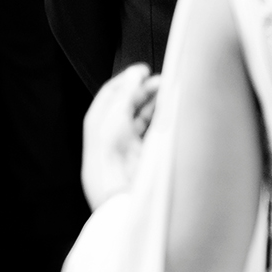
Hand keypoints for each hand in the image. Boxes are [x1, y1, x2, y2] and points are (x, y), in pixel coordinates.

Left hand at [81, 63, 161, 210]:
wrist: (122, 200)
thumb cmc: (111, 160)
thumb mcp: (114, 118)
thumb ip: (126, 93)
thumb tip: (135, 74)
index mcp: (98, 131)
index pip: (110, 99)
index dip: (126, 82)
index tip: (142, 71)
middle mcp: (112, 141)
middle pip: (128, 109)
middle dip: (144, 92)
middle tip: (162, 81)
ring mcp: (131, 152)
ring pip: (144, 121)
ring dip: (156, 105)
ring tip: (170, 93)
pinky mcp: (147, 162)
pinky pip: (155, 135)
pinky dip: (163, 121)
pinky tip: (173, 111)